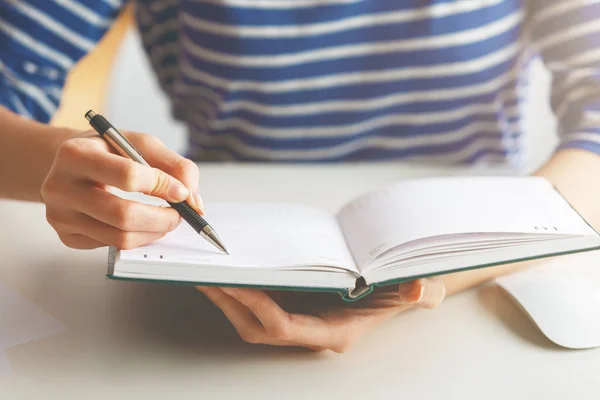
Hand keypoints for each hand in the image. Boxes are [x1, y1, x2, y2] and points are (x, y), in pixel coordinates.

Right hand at [41, 131, 203, 248]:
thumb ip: (176, 166)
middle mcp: (60, 186)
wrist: (71, 163)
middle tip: (180, 215)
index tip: (181, 192)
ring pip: (119, 238)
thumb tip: (193, 201)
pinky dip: (136, 238)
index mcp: (76, 154)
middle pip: (123, 215)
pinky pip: (111, 247)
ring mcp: (60, 215)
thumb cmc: (110, 151)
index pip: (128, 176)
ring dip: (154, 232)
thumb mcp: (142, 144)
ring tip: (165, 219)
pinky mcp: (67, 236)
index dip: (162, 186)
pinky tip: (140, 224)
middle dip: (163, 219)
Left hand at [196, 278, 445, 352]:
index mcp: (334, 331)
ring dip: (226, 298)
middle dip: (229, 303)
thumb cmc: (403, 292)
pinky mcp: (294, 308)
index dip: (260, 307)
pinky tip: (227, 269)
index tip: (237, 283)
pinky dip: (238, 291)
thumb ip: (419, 293)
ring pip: (251, 320)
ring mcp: (300, 321)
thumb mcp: (416, 290)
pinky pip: (257, 306)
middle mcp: (311, 332)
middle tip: (205, 274)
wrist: (398, 293)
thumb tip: (418, 289)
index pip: (287, 327)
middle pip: (258, 327)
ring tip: (204, 271)